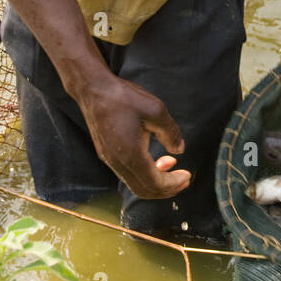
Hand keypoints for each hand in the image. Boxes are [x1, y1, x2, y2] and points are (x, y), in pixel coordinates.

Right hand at [74, 71, 191, 200]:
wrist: (93, 89)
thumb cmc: (123, 98)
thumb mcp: (156, 110)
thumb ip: (170, 133)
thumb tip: (179, 150)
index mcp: (130, 154)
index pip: (155, 184)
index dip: (174, 184)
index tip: (188, 175)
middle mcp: (117, 163)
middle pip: (144, 191)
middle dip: (167, 189)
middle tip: (184, 180)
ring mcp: (109, 160)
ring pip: (135, 184)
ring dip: (156, 181)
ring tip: (172, 166)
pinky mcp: (106, 155)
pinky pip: (127, 174)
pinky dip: (144, 173)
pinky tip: (155, 158)